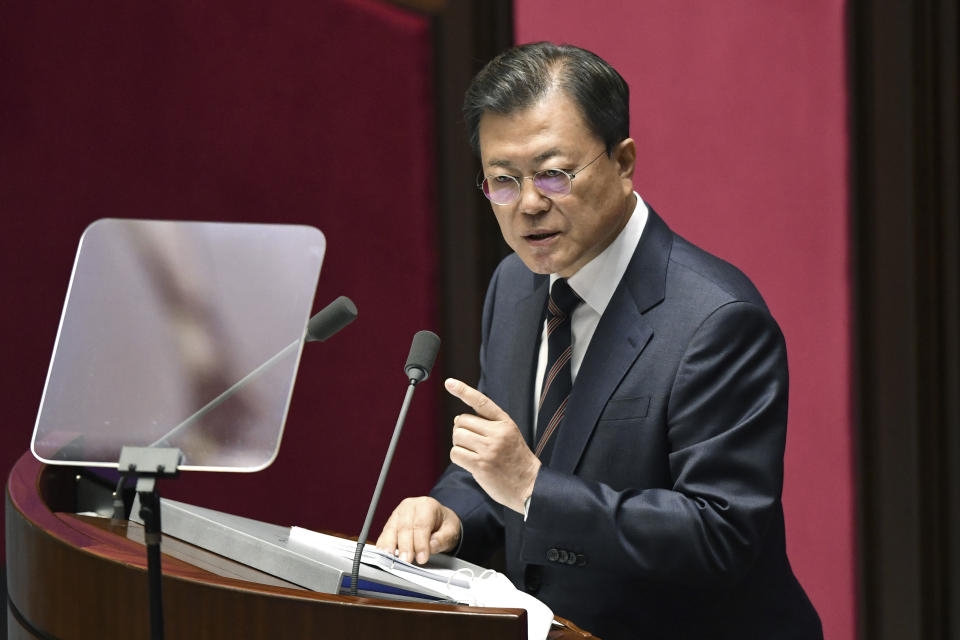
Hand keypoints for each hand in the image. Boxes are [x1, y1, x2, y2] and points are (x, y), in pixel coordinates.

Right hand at [375, 496, 460, 564]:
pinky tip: (383, 553)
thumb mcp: (451, 530)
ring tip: (390, 558)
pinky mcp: (391, 522)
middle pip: (404, 526)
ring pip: (391, 529)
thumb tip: (431, 546)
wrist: (438, 519)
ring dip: (390, 545)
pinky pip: (384, 533)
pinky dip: (383, 544)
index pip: (421, 524)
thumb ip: (443, 538)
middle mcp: (410, 506)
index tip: (422, 558)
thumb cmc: (444, 524)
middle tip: (406, 561)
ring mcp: (398, 513)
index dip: (420, 543)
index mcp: (426, 505)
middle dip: (405, 546)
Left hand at [445, 378, 540, 513]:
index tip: (449, 383)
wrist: (530, 486)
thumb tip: (459, 420)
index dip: (463, 391)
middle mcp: (497, 433)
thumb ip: (489, 424)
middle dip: (461, 431)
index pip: (481, 401)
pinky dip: (458, 457)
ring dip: (459, 444)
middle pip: (461, 421)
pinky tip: (470, 463)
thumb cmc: (516, 461)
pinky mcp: (481, 465)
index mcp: (505, 422)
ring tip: (472, 453)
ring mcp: (489, 449)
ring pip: (457, 436)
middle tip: (471, 442)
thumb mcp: (509, 434)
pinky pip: (456, 453)